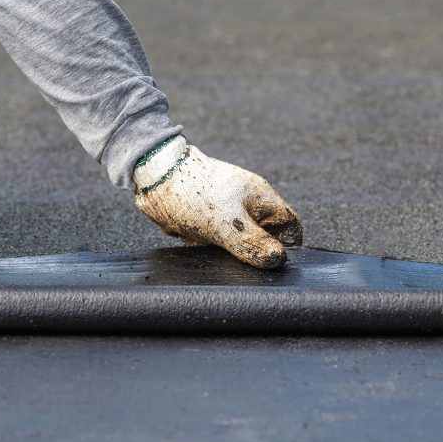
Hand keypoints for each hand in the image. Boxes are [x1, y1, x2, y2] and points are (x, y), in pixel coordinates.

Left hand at [133, 136, 301, 268]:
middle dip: (254, 253)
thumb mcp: (225, 222)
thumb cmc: (191, 190)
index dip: (288, 246)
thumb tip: (277, 260)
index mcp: (260, 199)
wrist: (152, 177)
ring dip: (229, 254)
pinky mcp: (207, 222)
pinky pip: (217, 243)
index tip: (275, 264)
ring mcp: (227, 214)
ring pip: (240, 244)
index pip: (290, 225)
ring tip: (215, 253)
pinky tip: (198, 248)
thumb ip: (251, 242)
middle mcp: (247, 206)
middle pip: (265, 238)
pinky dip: (209, 250)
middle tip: (241, 264)